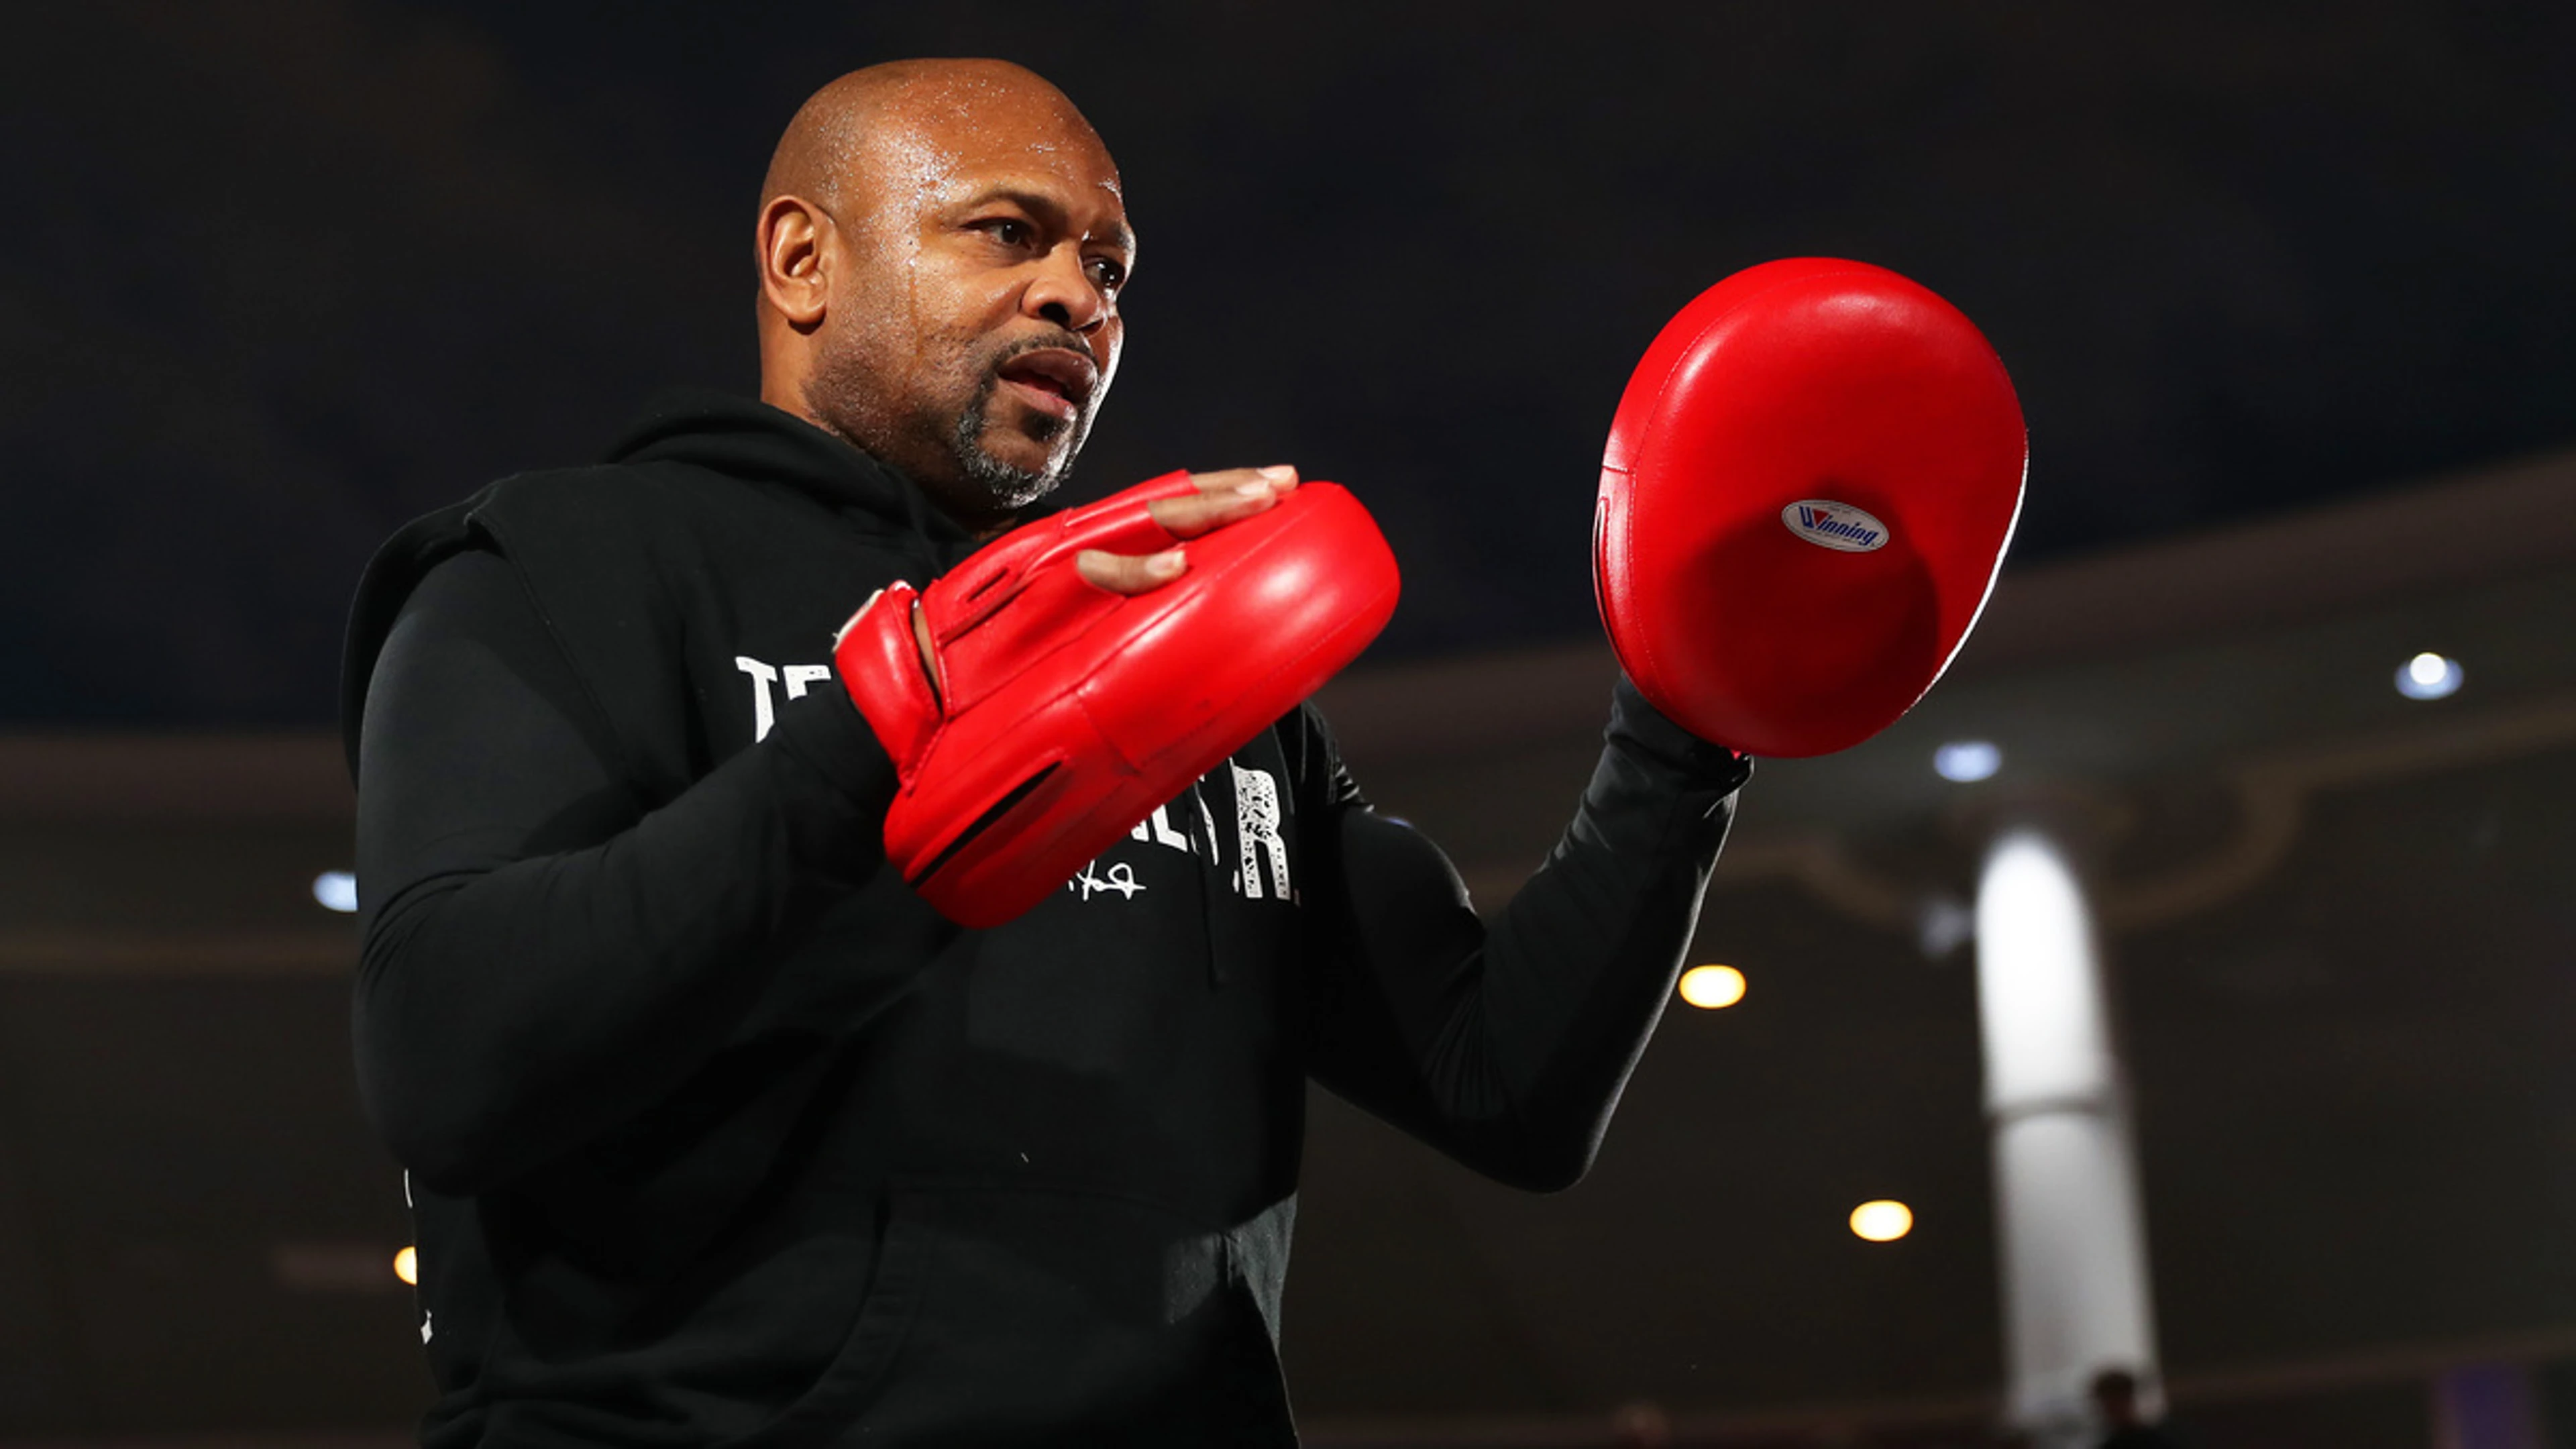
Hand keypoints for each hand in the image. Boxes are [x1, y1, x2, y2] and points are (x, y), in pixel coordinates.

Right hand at [909, 466, 1300, 685]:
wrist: (908, 700)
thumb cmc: (985, 676)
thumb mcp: (1059, 635)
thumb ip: (1111, 624)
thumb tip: (1180, 635)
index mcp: (1074, 548)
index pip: (1155, 508)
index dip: (1214, 493)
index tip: (1274, 487)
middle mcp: (1063, 545)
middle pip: (1156, 504)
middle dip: (1223, 492)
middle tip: (1283, 484)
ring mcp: (1046, 564)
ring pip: (1134, 523)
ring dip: (1200, 512)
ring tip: (1254, 505)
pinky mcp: (1027, 592)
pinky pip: (1090, 576)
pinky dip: (1135, 569)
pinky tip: (1178, 566)